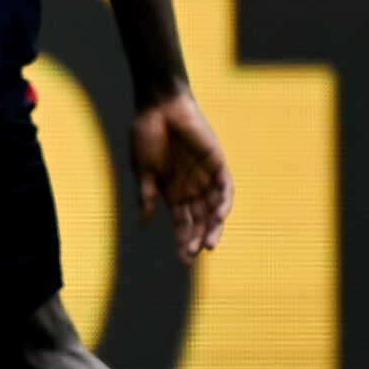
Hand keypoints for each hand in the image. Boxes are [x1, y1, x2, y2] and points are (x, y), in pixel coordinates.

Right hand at [131, 87, 232, 263]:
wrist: (159, 106)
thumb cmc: (146, 134)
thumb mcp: (143, 170)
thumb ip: (146, 196)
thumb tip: (143, 223)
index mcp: (172, 192)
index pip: (182, 223)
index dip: (183, 241)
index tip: (183, 262)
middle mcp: (191, 188)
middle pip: (199, 220)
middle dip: (197, 238)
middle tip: (193, 255)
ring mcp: (205, 176)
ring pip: (214, 209)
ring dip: (213, 227)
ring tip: (208, 244)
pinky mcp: (217, 163)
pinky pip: (225, 188)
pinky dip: (223, 203)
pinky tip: (219, 216)